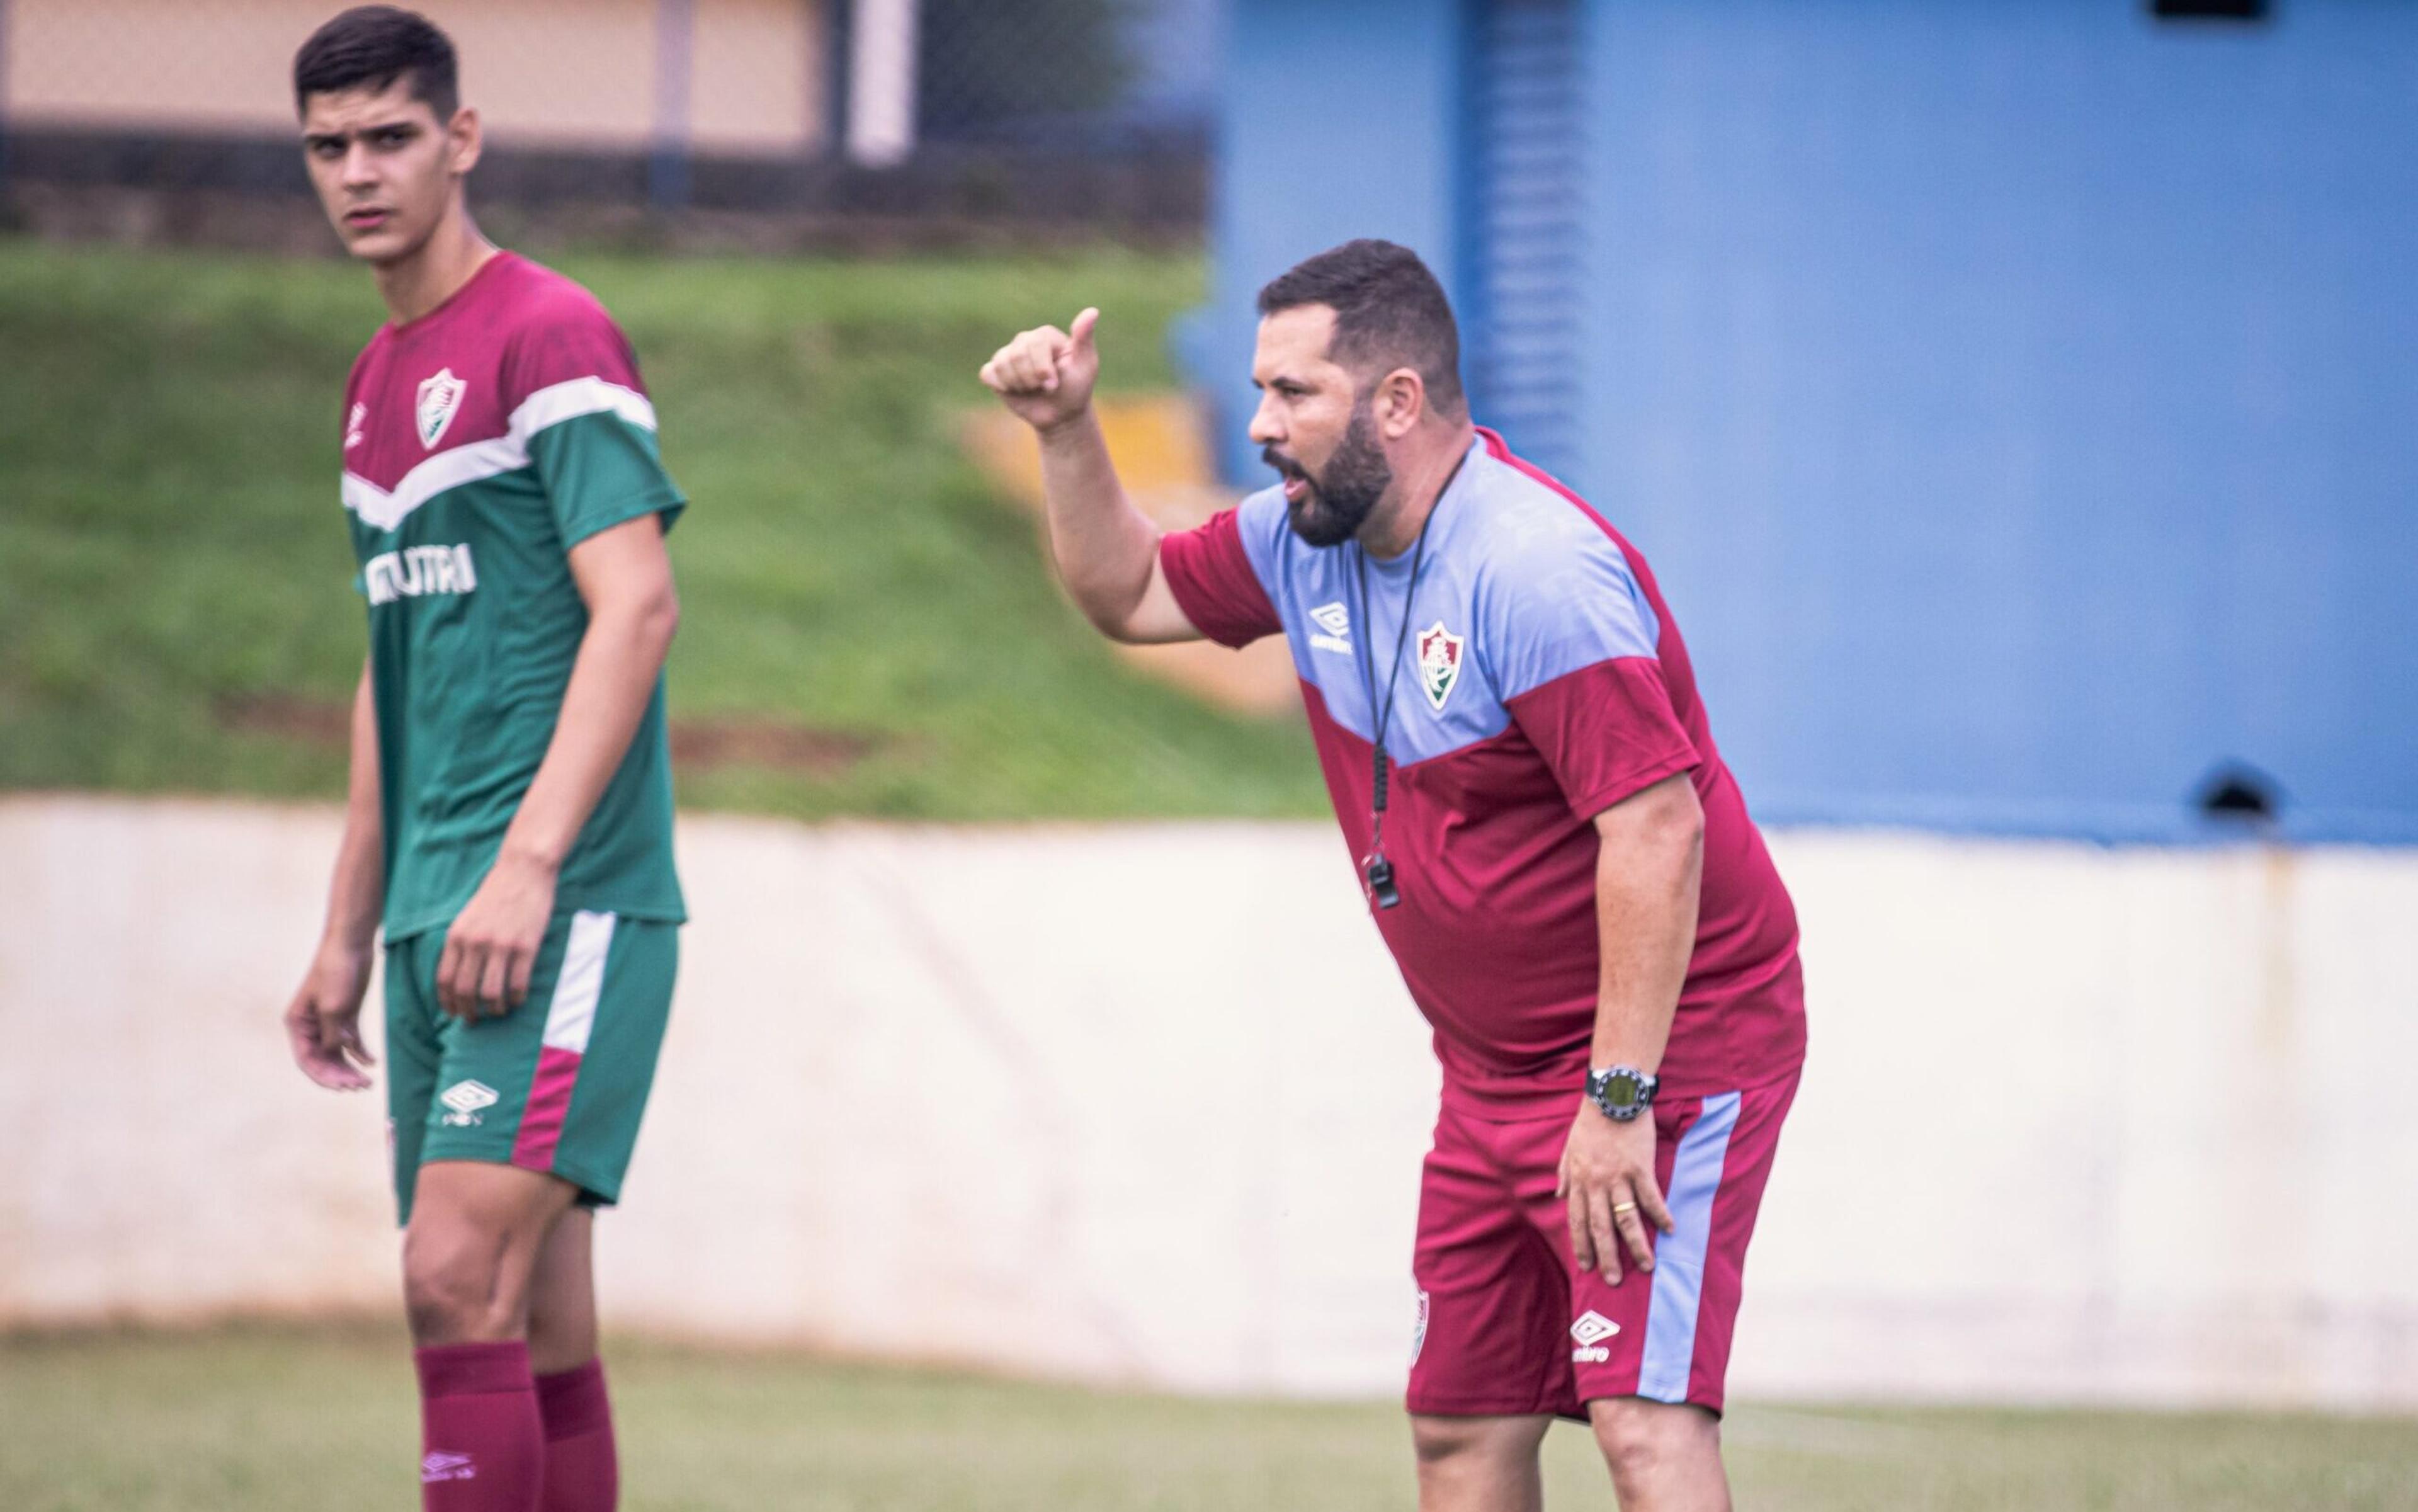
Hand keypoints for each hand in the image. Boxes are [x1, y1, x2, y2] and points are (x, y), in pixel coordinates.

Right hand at [284, 938, 375, 1089]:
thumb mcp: (333, 1006)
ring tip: (367, 1081)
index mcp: (298, 1024)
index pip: (306, 1060)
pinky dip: (361, 1054)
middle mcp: (310, 1027)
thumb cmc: (336, 972)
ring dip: (350, 1069)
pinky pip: (351, 1043)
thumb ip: (332, 1033)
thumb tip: (337, 1053)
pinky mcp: (346, 1016)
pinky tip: (372, 1063)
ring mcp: (329, 1022)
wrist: (351, 945)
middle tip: (360, 1086)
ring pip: (337, 1054)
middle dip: (340, 1076)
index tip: (341, 1088)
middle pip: (323, 1060)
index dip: (323, 1077)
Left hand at [437, 849, 557, 1020]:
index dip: (448, 1003)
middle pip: (465, 991)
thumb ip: (460, 944)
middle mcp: (475, 943)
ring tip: (499, 1011)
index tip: (454, 1014)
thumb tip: (457, 977)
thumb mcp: (467, 918)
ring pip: (492, 993)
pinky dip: (517, 998)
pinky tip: (519, 999)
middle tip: (475, 1020)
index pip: (445, 981)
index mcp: (457, 936)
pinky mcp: (526, 947)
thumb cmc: (496, 893)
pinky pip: (518, 984)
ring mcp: (501, 946)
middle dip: (469, 1012)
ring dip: (495, 1009)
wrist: (523, 870)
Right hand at [979, 307, 1100, 433]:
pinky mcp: (995, 370)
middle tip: (1045, 388)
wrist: (1061, 415)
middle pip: (1016, 355)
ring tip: (1032, 388)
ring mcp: (1008, 354)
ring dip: (1019, 385)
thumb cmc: (1075, 388)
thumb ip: (1084, 338)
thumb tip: (1093, 311)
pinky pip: (988, 373)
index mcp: (1044, 335)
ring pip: (1001, 366)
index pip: (1034, 344)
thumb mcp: (1085, 364)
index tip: (1054, 384)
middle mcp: (1024, 340)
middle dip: (1031, 379)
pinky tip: (1014, 390)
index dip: (1043, 369)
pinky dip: (1000, 385)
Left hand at [1558, 1105, 1674, 1283]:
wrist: (1612, 1096)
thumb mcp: (1568, 1147)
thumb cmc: (1590, 1121)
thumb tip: (1558, 1196)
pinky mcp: (1640, 1168)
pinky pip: (1651, 1198)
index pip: (1577, 1220)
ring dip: (1637, 1245)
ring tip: (1646, 1266)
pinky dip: (1661, 1215)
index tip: (1586, 1265)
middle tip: (1614, 1279)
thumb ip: (1563, 1174)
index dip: (1581, 1245)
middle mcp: (1596, 1183)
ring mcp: (1618, 1177)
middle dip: (1607, 1257)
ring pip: (1627, 1219)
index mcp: (1578, 1180)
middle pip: (1600, 1228)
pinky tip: (1670, 1230)